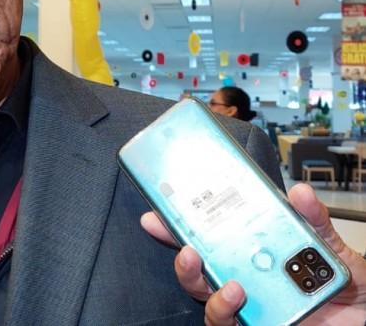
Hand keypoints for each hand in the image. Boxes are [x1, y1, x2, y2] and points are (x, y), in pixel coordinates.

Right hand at [141, 184, 365, 324]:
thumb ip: (315, 222)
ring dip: (208, 292)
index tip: (158, 212)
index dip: (179, 228)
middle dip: (183, 260)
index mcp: (254, 258)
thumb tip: (299, 192)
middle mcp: (246, 285)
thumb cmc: (349, 294)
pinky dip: (227, 311)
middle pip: (198, 274)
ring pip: (208, 305)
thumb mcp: (335, 250)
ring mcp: (251, 313)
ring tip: (229, 283)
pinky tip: (240, 298)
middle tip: (186, 248)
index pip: (210, 241)